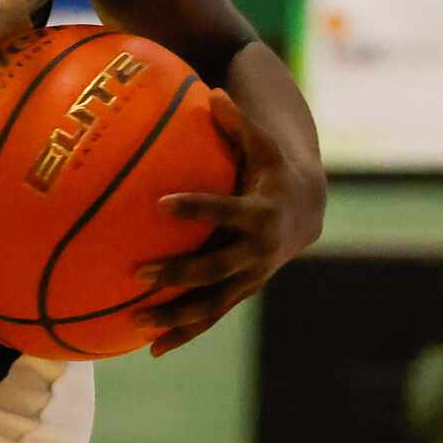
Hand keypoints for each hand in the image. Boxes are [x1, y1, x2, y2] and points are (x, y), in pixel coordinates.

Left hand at [138, 90, 324, 355]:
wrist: (306, 210)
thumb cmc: (271, 167)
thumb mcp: (261, 142)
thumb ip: (237, 121)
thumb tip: (210, 92)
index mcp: (260, 212)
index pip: (225, 210)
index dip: (197, 207)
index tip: (160, 203)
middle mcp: (257, 251)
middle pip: (216, 267)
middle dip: (179, 273)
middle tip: (138, 273)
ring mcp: (249, 278)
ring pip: (213, 304)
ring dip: (176, 316)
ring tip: (136, 323)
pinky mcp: (239, 293)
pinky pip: (210, 317)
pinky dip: (183, 333)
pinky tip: (149, 349)